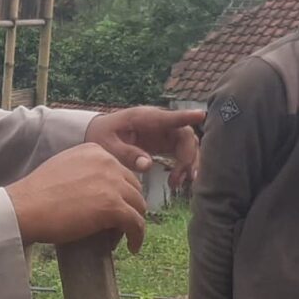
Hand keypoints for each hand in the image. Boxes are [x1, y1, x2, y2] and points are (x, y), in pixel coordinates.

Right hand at [8, 143, 147, 251]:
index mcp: (95, 151)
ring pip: (138, 206)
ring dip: (133, 223)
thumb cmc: (35, 194)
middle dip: (129, 207)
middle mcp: (108, 162)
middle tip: (120, 225)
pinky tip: (132, 247)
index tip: (115, 208)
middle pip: (133, 188)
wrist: (25, 207)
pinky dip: (137, 237)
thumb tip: (93, 191)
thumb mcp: (63, 168)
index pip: (120, 172)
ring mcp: (112, 183)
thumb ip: (81, 172)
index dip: (120, 192)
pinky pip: (136, 224)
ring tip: (124, 238)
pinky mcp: (113, 206)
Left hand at [85, 108, 203, 190]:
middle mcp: (159, 122)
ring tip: (177, 184)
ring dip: (188, 163)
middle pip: (185, 135)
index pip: (170, 117)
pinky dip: (184, 165)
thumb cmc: (101, 136)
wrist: (97, 134)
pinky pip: (181, 152)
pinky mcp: (164, 142)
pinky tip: (179, 180)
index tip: (201, 114)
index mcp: (144, 118)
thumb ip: (127, 154)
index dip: (186, 116)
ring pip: (187, 144)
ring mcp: (163, 132)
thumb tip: (148, 164)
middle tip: (178, 179)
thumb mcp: (108, 146)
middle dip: (187, 157)